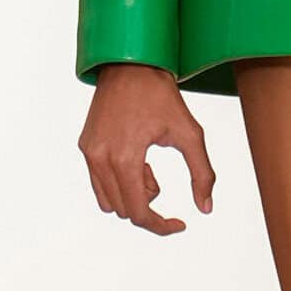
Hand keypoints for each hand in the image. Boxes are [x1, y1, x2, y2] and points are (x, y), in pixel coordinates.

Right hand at [79, 64, 215, 234]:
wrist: (132, 65)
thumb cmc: (162, 96)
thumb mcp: (190, 134)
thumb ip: (201, 174)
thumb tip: (205, 208)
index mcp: (125, 159)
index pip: (139, 213)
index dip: (160, 226)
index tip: (179, 224)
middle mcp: (101, 159)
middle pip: (124, 210)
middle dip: (147, 204)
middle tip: (158, 178)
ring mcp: (90, 153)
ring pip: (109, 200)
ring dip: (131, 194)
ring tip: (147, 168)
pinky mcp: (85, 146)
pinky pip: (99, 182)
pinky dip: (118, 182)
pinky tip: (135, 160)